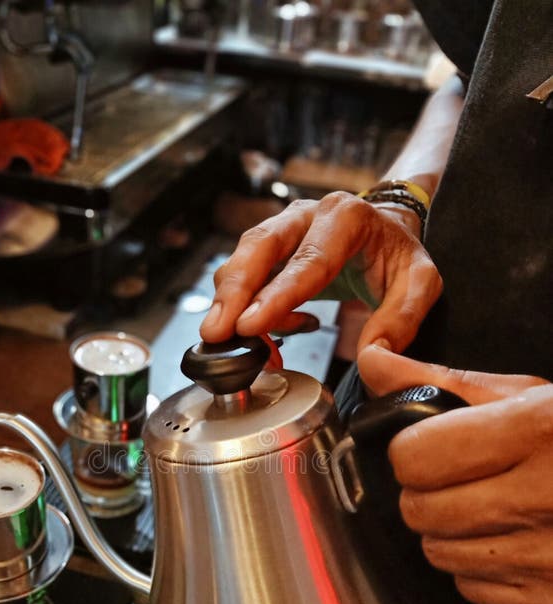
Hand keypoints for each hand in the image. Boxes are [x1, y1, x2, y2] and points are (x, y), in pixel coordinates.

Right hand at [200, 193, 441, 354]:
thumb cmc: (398, 256)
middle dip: (232, 292)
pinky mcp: (268, 247)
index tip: (249, 325)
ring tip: (235, 342)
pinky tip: (265, 332)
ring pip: (243, 259)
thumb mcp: (420, 284)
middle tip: (214, 333)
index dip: (275, 295)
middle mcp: (306, 214)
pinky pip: (245, 274)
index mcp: (346, 217)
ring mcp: (282, 228)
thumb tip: (372, 356)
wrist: (385, 231)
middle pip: (258, 248)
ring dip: (230, 302)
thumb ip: (401, 319)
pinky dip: (243, 307)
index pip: (307, 260)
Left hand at [358, 345, 552, 603]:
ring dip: (454, 532)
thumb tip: (372, 362)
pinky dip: (483, 569)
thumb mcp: (535, 398)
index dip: (415, 449)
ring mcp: (552, 561)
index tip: (433, 445)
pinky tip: (517, 544)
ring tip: (498, 510)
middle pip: (420, 510)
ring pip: (440, 554)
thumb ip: (446, 382)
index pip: (415, 456)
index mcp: (541, 431)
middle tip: (467, 479)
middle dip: (430, 492)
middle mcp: (547, 498)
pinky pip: (474, 590)